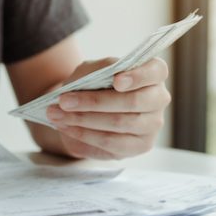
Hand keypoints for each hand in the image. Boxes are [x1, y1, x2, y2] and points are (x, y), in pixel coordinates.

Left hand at [45, 57, 170, 159]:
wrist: (85, 107)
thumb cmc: (93, 83)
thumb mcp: (91, 69)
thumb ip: (97, 71)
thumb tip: (93, 83)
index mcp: (153, 74)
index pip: (156, 71)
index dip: (138, 76)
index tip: (116, 80)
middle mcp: (158, 98)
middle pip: (134, 102)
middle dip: (94, 102)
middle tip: (63, 100)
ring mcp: (152, 125)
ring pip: (120, 123)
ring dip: (84, 119)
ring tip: (57, 115)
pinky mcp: (139, 146)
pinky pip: (112, 143)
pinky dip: (85, 135)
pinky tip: (67, 128)